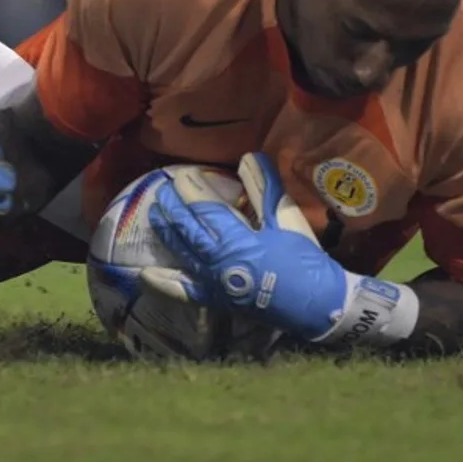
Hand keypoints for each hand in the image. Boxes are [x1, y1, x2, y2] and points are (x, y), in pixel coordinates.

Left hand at [140, 159, 346, 339]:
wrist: (317, 304)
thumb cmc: (304, 259)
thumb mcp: (286, 219)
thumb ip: (264, 188)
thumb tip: (248, 158)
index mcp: (237, 240)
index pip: (204, 209)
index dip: (190, 189)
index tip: (181, 174)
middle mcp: (218, 261)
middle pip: (187, 229)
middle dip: (172, 207)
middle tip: (162, 189)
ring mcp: (214, 282)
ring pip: (182, 253)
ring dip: (166, 233)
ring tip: (153, 214)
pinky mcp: (215, 299)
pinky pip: (184, 291)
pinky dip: (164, 283)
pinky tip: (146, 274)